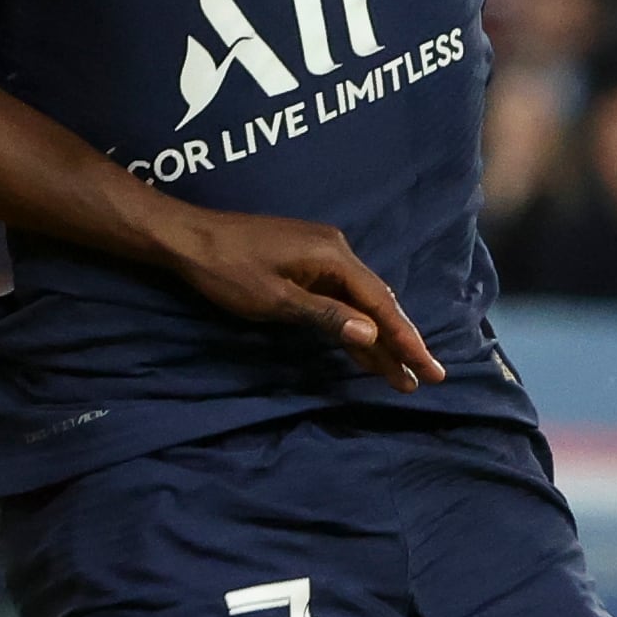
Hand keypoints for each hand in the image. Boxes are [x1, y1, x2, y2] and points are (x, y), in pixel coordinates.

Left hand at [163, 207, 446, 392]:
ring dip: (378, 339)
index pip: (379, 303)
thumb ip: (326, 317)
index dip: (406, 338)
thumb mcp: (275, 299)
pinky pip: (339, 299)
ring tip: (401, 377)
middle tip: (426, 378)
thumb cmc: (227, 269)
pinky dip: (352, 326)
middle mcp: (334, 251)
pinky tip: (366, 350)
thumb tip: (372, 334)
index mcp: (332, 256)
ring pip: (358, 304)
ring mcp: (319, 257)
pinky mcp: (304, 264)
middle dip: (400, 343)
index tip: (428, 368)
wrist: (188, 238)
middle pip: (376, 303)